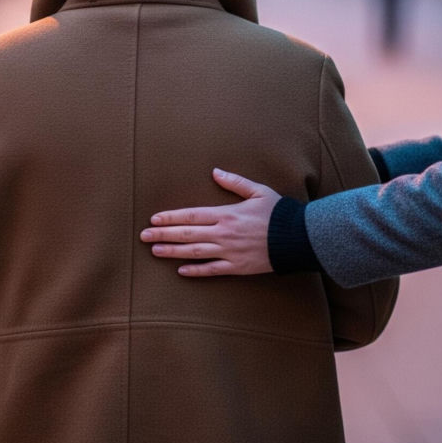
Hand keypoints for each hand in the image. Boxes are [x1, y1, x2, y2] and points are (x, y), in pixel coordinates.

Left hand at [140, 168, 279, 276]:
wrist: (298, 238)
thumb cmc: (278, 213)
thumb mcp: (258, 191)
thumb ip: (235, 182)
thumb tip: (215, 171)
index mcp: (226, 214)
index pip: (191, 215)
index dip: (171, 217)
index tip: (154, 219)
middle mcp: (224, 233)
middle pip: (187, 234)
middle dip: (163, 234)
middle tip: (143, 236)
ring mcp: (229, 251)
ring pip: (195, 252)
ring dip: (173, 252)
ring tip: (155, 251)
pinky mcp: (238, 266)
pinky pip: (212, 270)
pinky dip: (196, 271)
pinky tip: (181, 270)